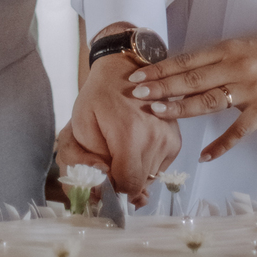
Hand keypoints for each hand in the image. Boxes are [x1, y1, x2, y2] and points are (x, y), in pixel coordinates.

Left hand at [65, 52, 181, 205]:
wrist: (125, 69)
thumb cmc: (99, 95)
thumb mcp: (80, 126)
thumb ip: (89, 161)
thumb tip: (104, 187)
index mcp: (131, 135)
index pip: (128, 185)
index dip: (113, 187)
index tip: (103, 175)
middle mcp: (156, 139)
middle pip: (139, 183)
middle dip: (121, 179)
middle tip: (108, 160)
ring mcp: (170, 140)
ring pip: (149, 177)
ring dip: (133, 171)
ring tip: (121, 147)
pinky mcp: (176, 141)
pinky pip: (159, 167)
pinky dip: (145, 163)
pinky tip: (134, 145)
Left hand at [127, 33, 256, 162]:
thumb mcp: (244, 46)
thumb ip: (218, 59)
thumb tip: (185, 73)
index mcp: (229, 49)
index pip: (187, 60)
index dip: (161, 69)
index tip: (138, 75)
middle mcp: (236, 67)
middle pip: (192, 79)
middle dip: (162, 87)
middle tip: (136, 93)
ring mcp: (251, 90)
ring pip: (209, 101)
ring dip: (181, 108)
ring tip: (157, 113)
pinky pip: (240, 130)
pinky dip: (221, 145)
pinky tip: (204, 156)